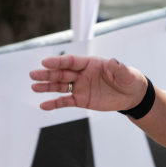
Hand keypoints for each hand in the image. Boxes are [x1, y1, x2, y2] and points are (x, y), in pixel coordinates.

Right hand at [29, 54, 147, 112]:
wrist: (131, 96)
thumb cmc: (129, 80)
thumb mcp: (126, 74)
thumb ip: (118, 68)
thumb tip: (114, 61)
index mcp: (91, 63)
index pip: (71, 61)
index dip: (58, 62)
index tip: (46, 62)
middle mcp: (82, 74)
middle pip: (62, 73)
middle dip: (48, 74)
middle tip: (33, 74)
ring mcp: (80, 87)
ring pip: (60, 86)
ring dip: (47, 87)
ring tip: (34, 87)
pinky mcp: (81, 99)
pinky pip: (65, 101)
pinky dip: (55, 103)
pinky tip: (44, 105)